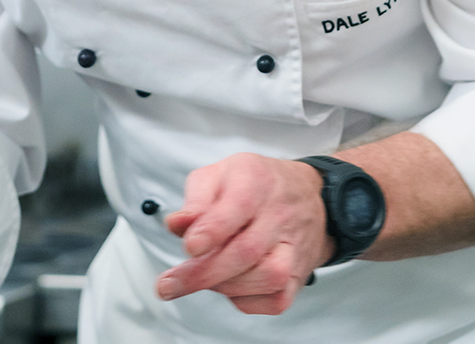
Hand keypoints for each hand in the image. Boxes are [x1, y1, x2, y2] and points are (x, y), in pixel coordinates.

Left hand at [156, 153, 332, 314]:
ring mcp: (293, 247)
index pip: (239, 205)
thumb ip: (195, 199)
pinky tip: (229, 286)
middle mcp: (279, 215)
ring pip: (266, 278)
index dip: (213, 230)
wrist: (305, 195)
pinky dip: (246, 300)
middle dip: (203, 273)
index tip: (190, 246)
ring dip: (225, 286)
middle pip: (247, 250)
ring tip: (202, 277)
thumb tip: (176, 224)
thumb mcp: (219, 174)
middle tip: (169, 285)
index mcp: (256, 181)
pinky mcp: (298, 275)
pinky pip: (276, 299)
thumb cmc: (255, 185)